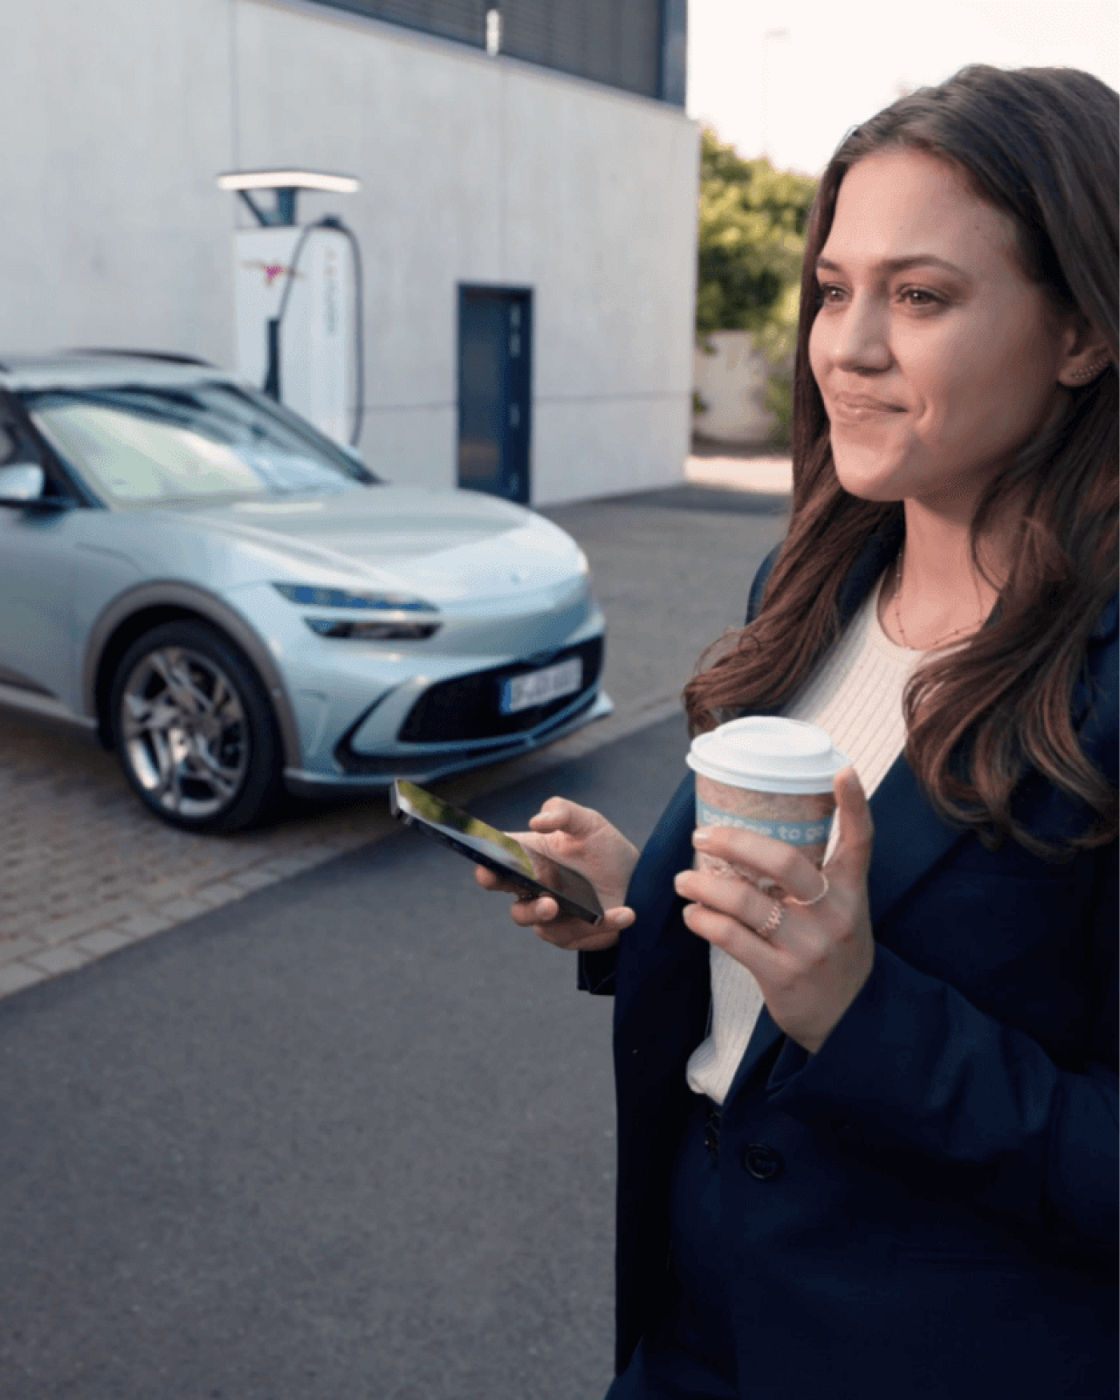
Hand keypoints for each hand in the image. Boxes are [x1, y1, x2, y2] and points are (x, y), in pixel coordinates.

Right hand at [474, 797, 637, 951]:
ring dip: (568, 922)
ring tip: (590, 912)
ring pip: (544, 927)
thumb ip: (562, 811)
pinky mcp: (573, 935)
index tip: (489, 866)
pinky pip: (580, 936)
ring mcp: (552, 916)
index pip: (496, 865)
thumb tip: (535, 822)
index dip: (487, 867)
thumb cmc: (605, 848)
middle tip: (548, 901)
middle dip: (528, 909)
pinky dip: (606, 924)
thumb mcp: (588, 822)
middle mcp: (534, 891)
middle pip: (516, 908)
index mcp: (529, 860)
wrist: (639, 878)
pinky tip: (627, 913)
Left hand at [672, 768, 874, 1053]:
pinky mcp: (783, 975)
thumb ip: (812, 879)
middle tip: (701, 835)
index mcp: (852, 891)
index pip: (860, 840)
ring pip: (746, 901)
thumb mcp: (842, 912)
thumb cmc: (834, 953)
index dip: (854, 804)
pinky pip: (732, 939)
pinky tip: (693, 915)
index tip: (841, 770)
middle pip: (783, 861)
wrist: (851, 1022)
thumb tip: (750, 840)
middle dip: (734, 842)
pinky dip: (703, 921)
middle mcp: (835, 914)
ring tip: (683, 879)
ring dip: (704, 885)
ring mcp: (809, 946)